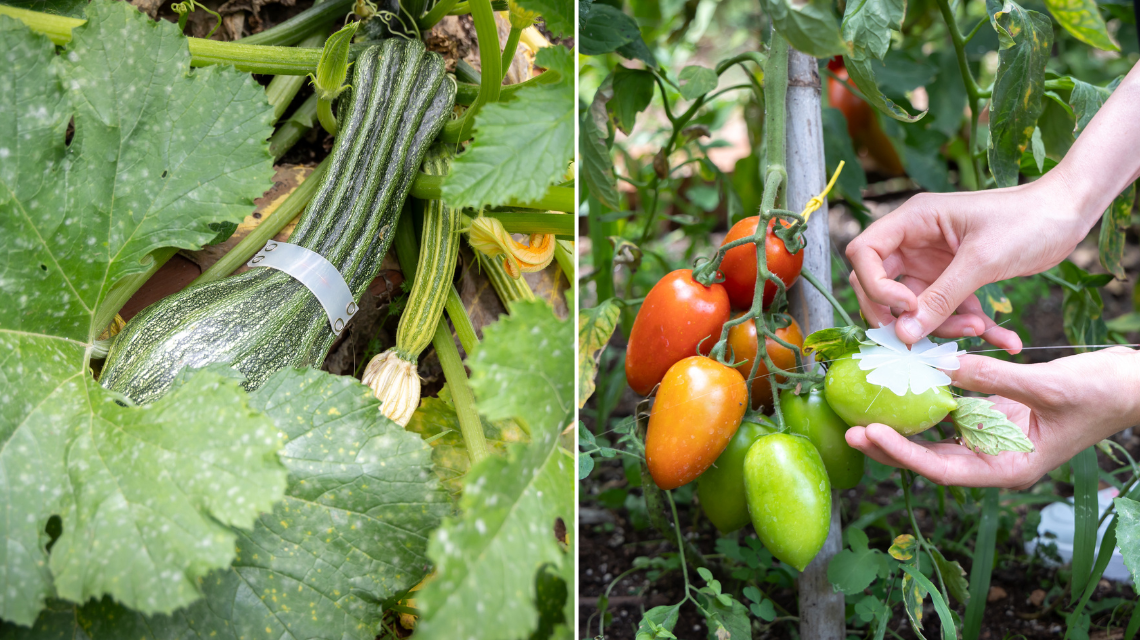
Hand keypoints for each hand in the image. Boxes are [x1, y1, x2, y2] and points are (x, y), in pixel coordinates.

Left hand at [844, 348, 1139, 489]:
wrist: (1132, 384)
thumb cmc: (1103, 394)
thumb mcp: (1047, 386)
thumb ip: (994, 379)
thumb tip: (944, 366)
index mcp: (1010, 467)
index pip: (945, 469)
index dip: (906, 454)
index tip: (873, 435)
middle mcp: (995, 457)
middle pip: (931, 457)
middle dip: (891, 445)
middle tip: (850, 428)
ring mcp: (993, 436)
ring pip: (936, 434)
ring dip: (902, 423)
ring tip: (863, 409)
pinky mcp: (994, 412)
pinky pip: (952, 408)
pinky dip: (927, 398)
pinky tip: (900, 385)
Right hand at [845, 177, 1088, 351]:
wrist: (1069, 213)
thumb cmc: (1027, 220)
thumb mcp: (982, 261)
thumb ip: (941, 298)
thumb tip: (904, 335)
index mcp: (913, 222)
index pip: (865, 254)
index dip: (875, 286)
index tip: (907, 307)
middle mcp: (915, 242)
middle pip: (880, 286)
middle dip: (902, 316)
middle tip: (924, 336)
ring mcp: (933, 263)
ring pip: (915, 307)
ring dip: (944, 325)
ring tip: (981, 328)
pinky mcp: (955, 279)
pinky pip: (949, 310)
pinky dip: (970, 326)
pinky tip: (1002, 338)